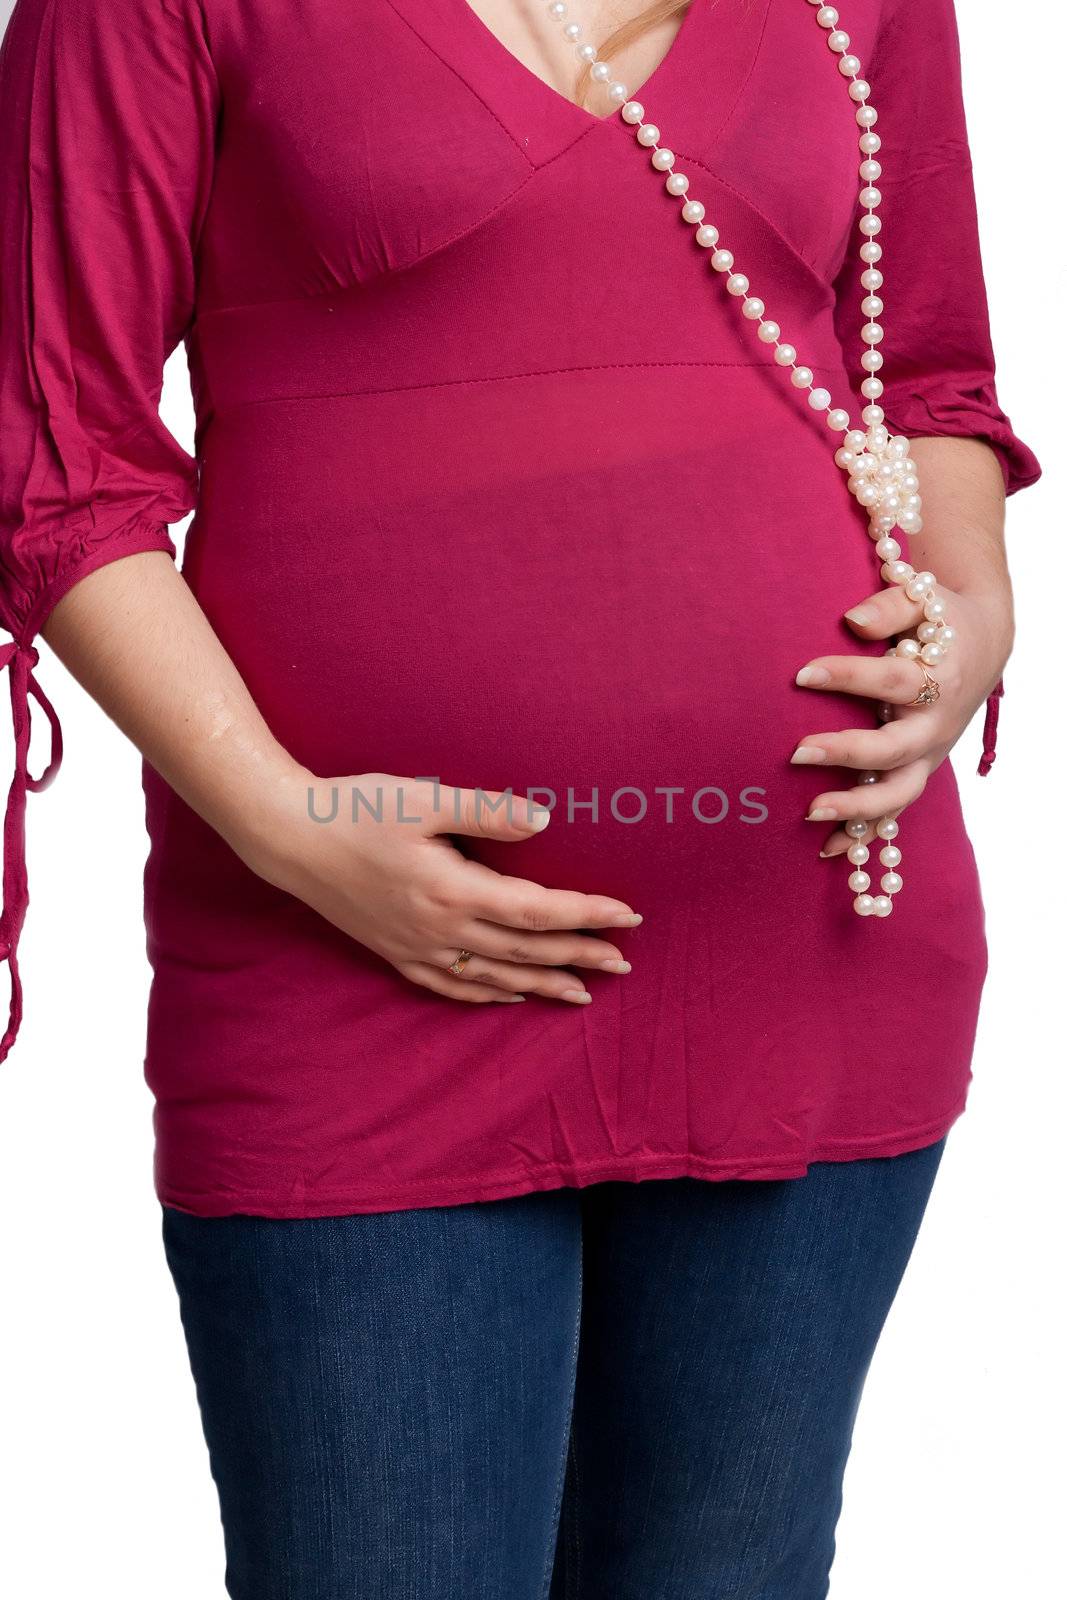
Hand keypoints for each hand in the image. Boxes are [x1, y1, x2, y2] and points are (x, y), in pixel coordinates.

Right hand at [241, 771, 640, 1004]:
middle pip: (526, 952)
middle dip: (579, 957)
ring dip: (542, 984)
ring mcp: (415, 946)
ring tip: (583, 993)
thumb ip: (487, 811)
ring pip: (494, 977)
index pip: (538, 912)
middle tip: (623, 963)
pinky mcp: (394, 951)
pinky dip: (487, 994)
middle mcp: (439, 929)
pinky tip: (510, 996)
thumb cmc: (356, 808)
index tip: (627, 916)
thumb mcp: (424, 798)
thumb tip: (544, 820)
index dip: (587, 915)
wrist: (287, 837)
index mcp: (453, 890)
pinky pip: (450, 985)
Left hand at [790, 580, 1013, 858]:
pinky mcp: (917, 773)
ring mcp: (928, 756)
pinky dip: (861, 834)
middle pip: (894, 749)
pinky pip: (891, 812)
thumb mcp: (924, 600)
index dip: (848, 677)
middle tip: (797, 752)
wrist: (979, 649)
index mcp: (937, 680)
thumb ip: (889, 607)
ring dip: (855, 809)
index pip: (892, 681)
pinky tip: (824, 849)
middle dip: (846, 754)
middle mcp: (935, 726)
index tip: (801, 673)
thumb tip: (852, 621)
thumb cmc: (941, 621)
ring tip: (808, 811)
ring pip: (898, 794)